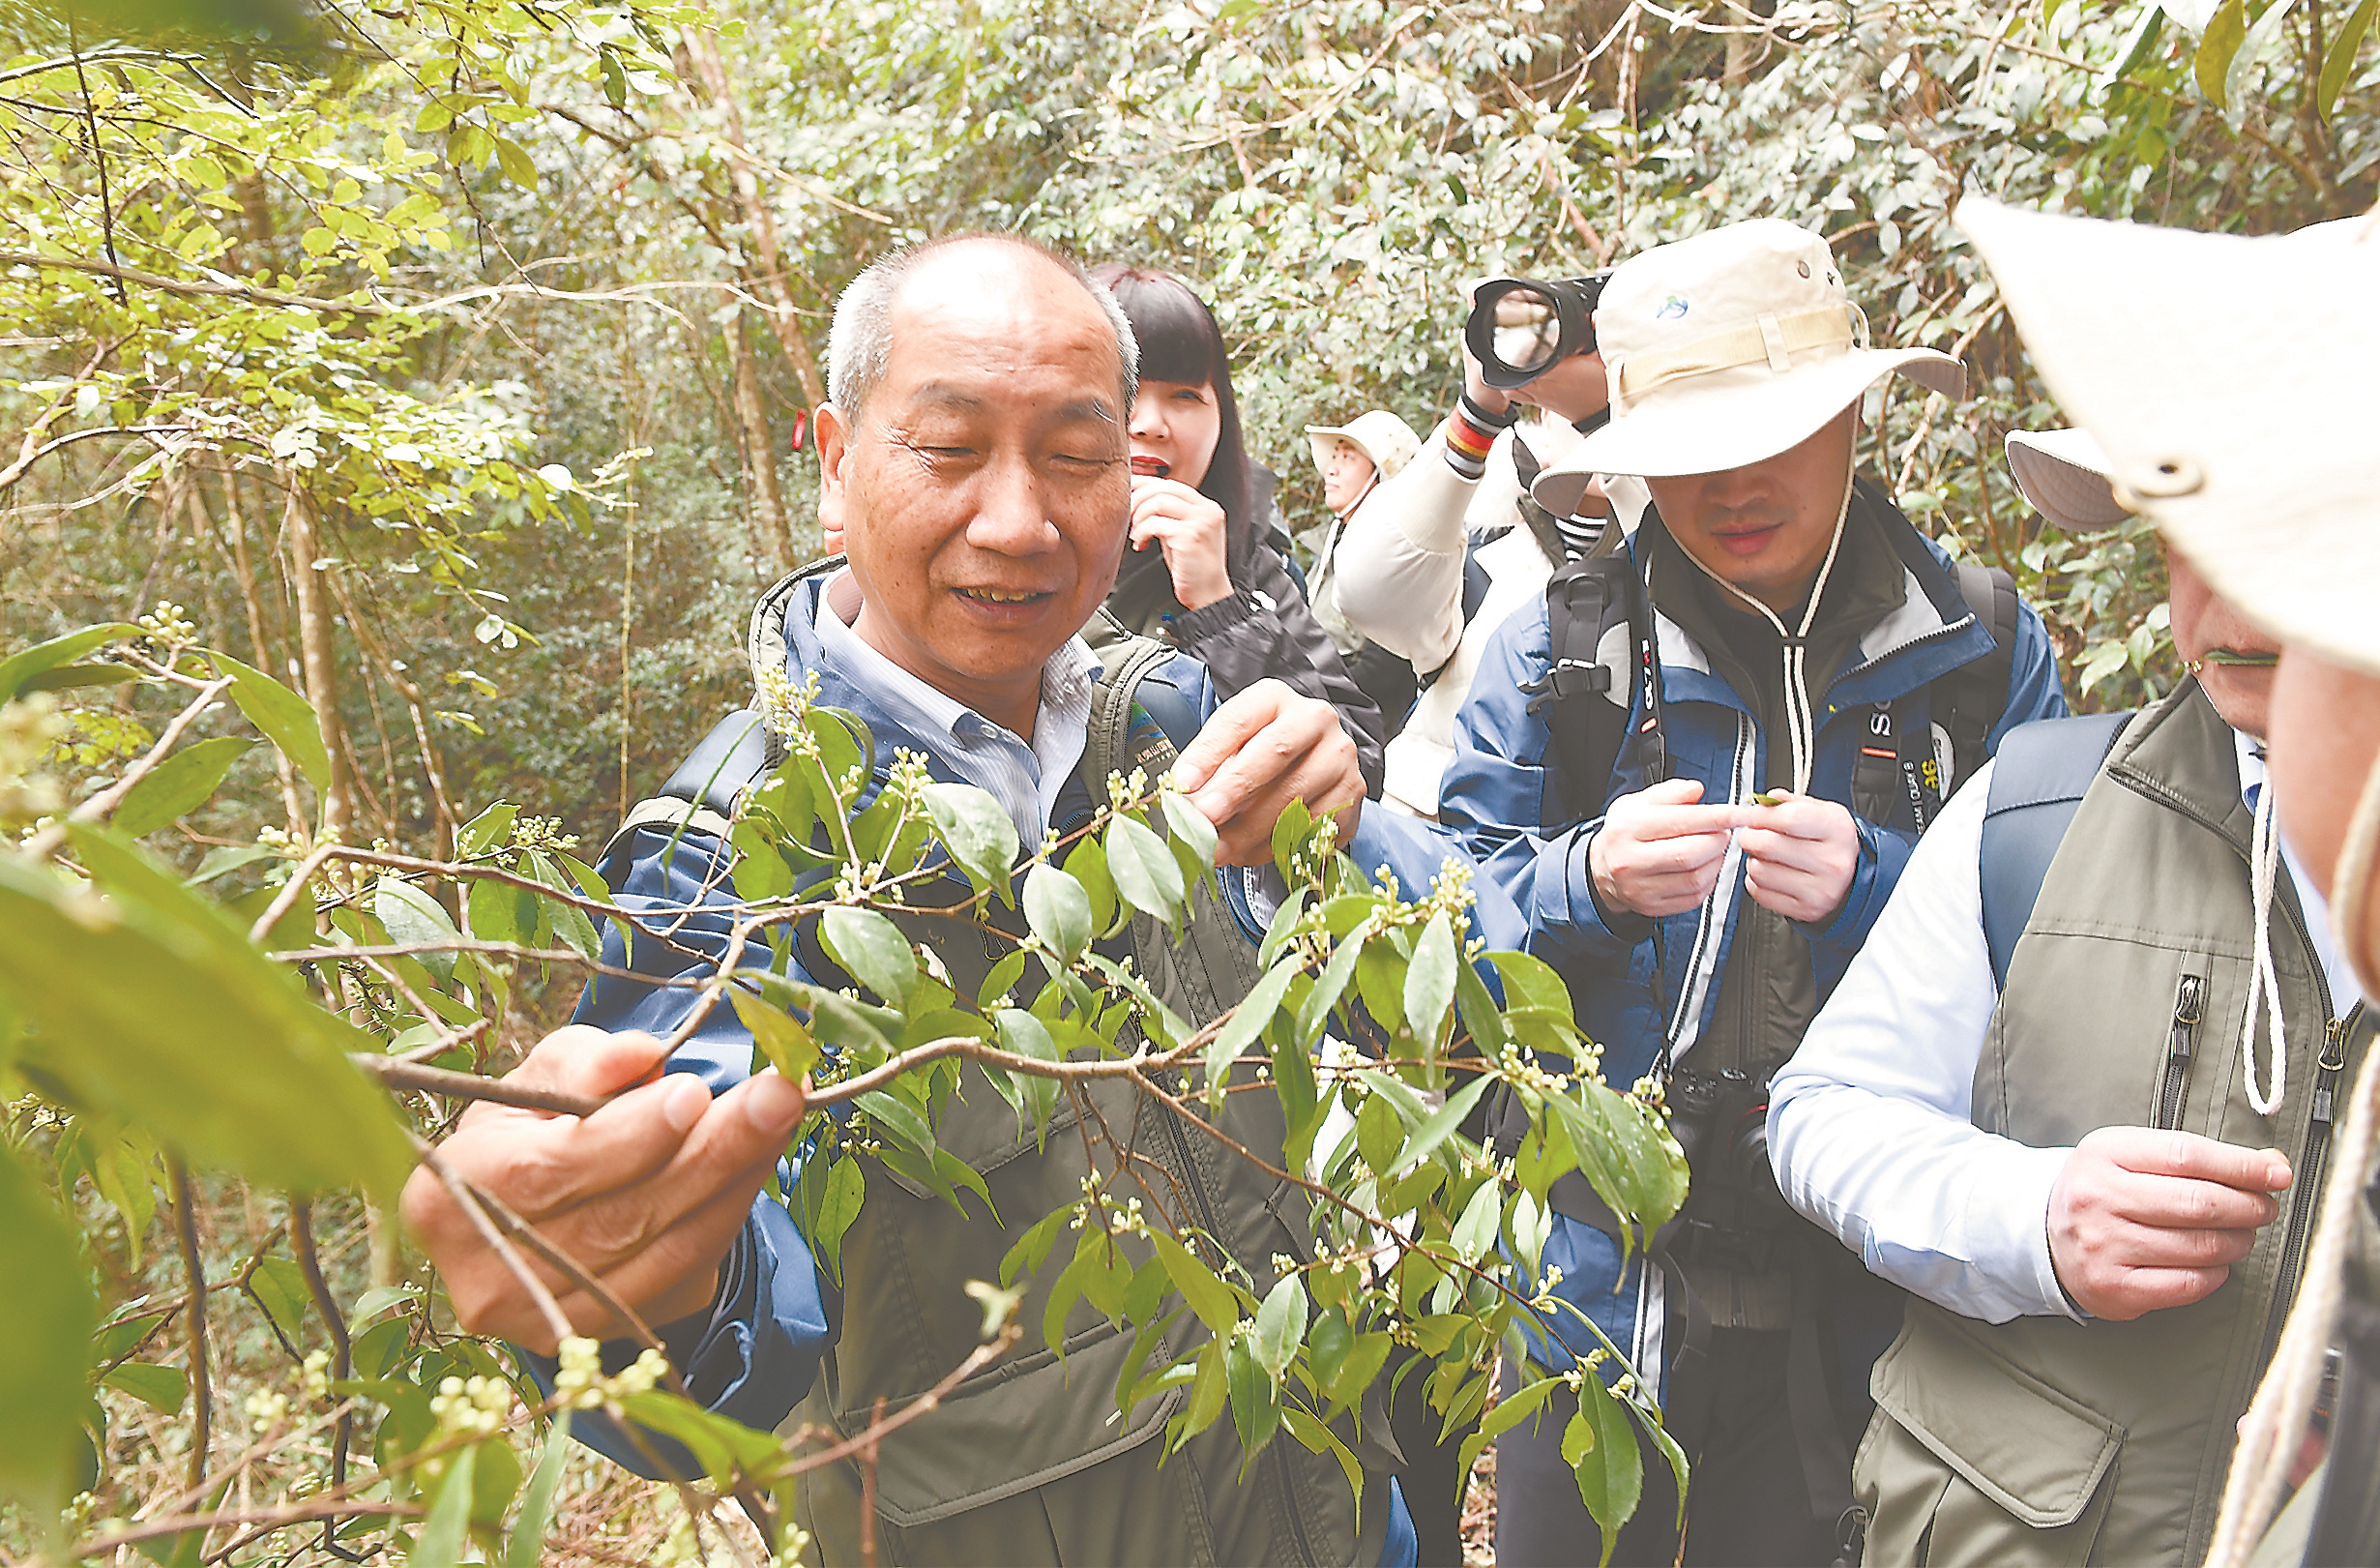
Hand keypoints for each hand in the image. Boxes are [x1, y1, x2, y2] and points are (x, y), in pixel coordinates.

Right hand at [399, 1026, 807, 1353]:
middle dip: (710, 1153)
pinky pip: (683, 1277)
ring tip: (777, 1122)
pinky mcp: (604, 1336)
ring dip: (734, 1184)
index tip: (694, 1092)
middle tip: (775, 1098)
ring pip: (662, 1256)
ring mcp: (548, 1321)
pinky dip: (727, 1217)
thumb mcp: (541, 1074)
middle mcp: (490, 1278)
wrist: (522, 1206)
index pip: (547, 1172)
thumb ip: (587, 1061)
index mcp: (451, 1198)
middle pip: (618, 1221)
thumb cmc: (530, 1127)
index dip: (627, 1138)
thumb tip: (640, 1056)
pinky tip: (757, 1166)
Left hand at [1129, 476, 1232, 610]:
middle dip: (1138, 499)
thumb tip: (1140, 500)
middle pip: (1163, 487)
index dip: (1145, 484)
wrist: (1209, 595)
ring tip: (1136, 533)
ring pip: (1158, 502)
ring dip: (1139, 516)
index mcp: (1205, 507)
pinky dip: (1142, 532)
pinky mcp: (1190, 537)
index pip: (1170, 484)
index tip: (1128, 490)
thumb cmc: (1192, 570)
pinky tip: (1140, 544)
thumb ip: (1167, 516)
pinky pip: (1156, 523)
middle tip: (1127, 516)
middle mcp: (1206, 511)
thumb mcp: (1180, 534)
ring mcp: (1200, 522)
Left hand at [1171, 679, 1364, 866]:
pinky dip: (1275, 846)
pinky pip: (1311, 826)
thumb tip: (1185, 801)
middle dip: (1233, 791)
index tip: (1183, 784)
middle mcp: (1314, 720)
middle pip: (1274, 753)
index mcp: (1275, 699)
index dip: (1208, 754)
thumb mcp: (1231, 747)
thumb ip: (1210, 768)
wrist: (1314, 761)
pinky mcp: (1351, 794)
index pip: (1239, 720)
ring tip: (1219, 848)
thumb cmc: (1262, 752)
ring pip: (1294, 796)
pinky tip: (1249, 853)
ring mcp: (1339, 757)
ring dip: (1250, 830)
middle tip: (1203, 820)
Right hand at [1587, 777, 1741, 917]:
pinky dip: (1709, 881)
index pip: (1681, 821)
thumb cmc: (1624, 834)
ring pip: (1695, 878)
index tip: (1738, 814)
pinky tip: (1704, 867)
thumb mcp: (1638, 803)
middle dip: (1718, 840)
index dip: (1717, 817)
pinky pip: (1694, 897)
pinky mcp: (1652, 907)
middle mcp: (1631, 860)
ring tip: (1714, 847)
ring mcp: (1641, 888)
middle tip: (1724, 830)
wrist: (1601, 869)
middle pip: (1690, 853)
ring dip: (1716, 861)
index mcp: (1628, 828)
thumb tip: (1696, 790)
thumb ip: (1670, 793)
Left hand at [1737, 790, 1858, 922]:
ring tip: (1765, 856)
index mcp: (1837, 830)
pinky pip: (1760, 893)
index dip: (1761, 815)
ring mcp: (1819, 890)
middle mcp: (1832, 862)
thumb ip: (1791, 802)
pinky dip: (1756, 882)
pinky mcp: (1804, 909)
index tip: (1753, 815)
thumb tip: (1767, 799)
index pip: (1789, 819)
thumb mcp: (1821, 812)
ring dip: (1753, 860)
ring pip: (1759, 870)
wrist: (1851, 879)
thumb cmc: (1831, 842)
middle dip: (1749, 836)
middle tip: (1752, 834)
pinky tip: (1770, 873)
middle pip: (1767, 845)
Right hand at [2047, 1127, 2290, 1320]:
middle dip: (2249, 1207)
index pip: (2188, 1156)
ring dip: (2238, 1242)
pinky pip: (2188, 1284)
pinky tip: (2214, 1262)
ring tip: (2241, 1235)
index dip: (2243, 1167)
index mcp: (2105, 1154)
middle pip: (2199, 1204)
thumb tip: (2272, 1168)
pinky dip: (2216, 1274)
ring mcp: (2103, 1246)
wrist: (2045, 1235)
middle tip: (2264, 1208)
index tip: (2277, 1174)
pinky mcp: (2114, 1288)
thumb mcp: (2134, 1156)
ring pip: (2200, 1247)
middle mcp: (2098, 1198)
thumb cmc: (2104, 1191)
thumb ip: (2198, 1158)